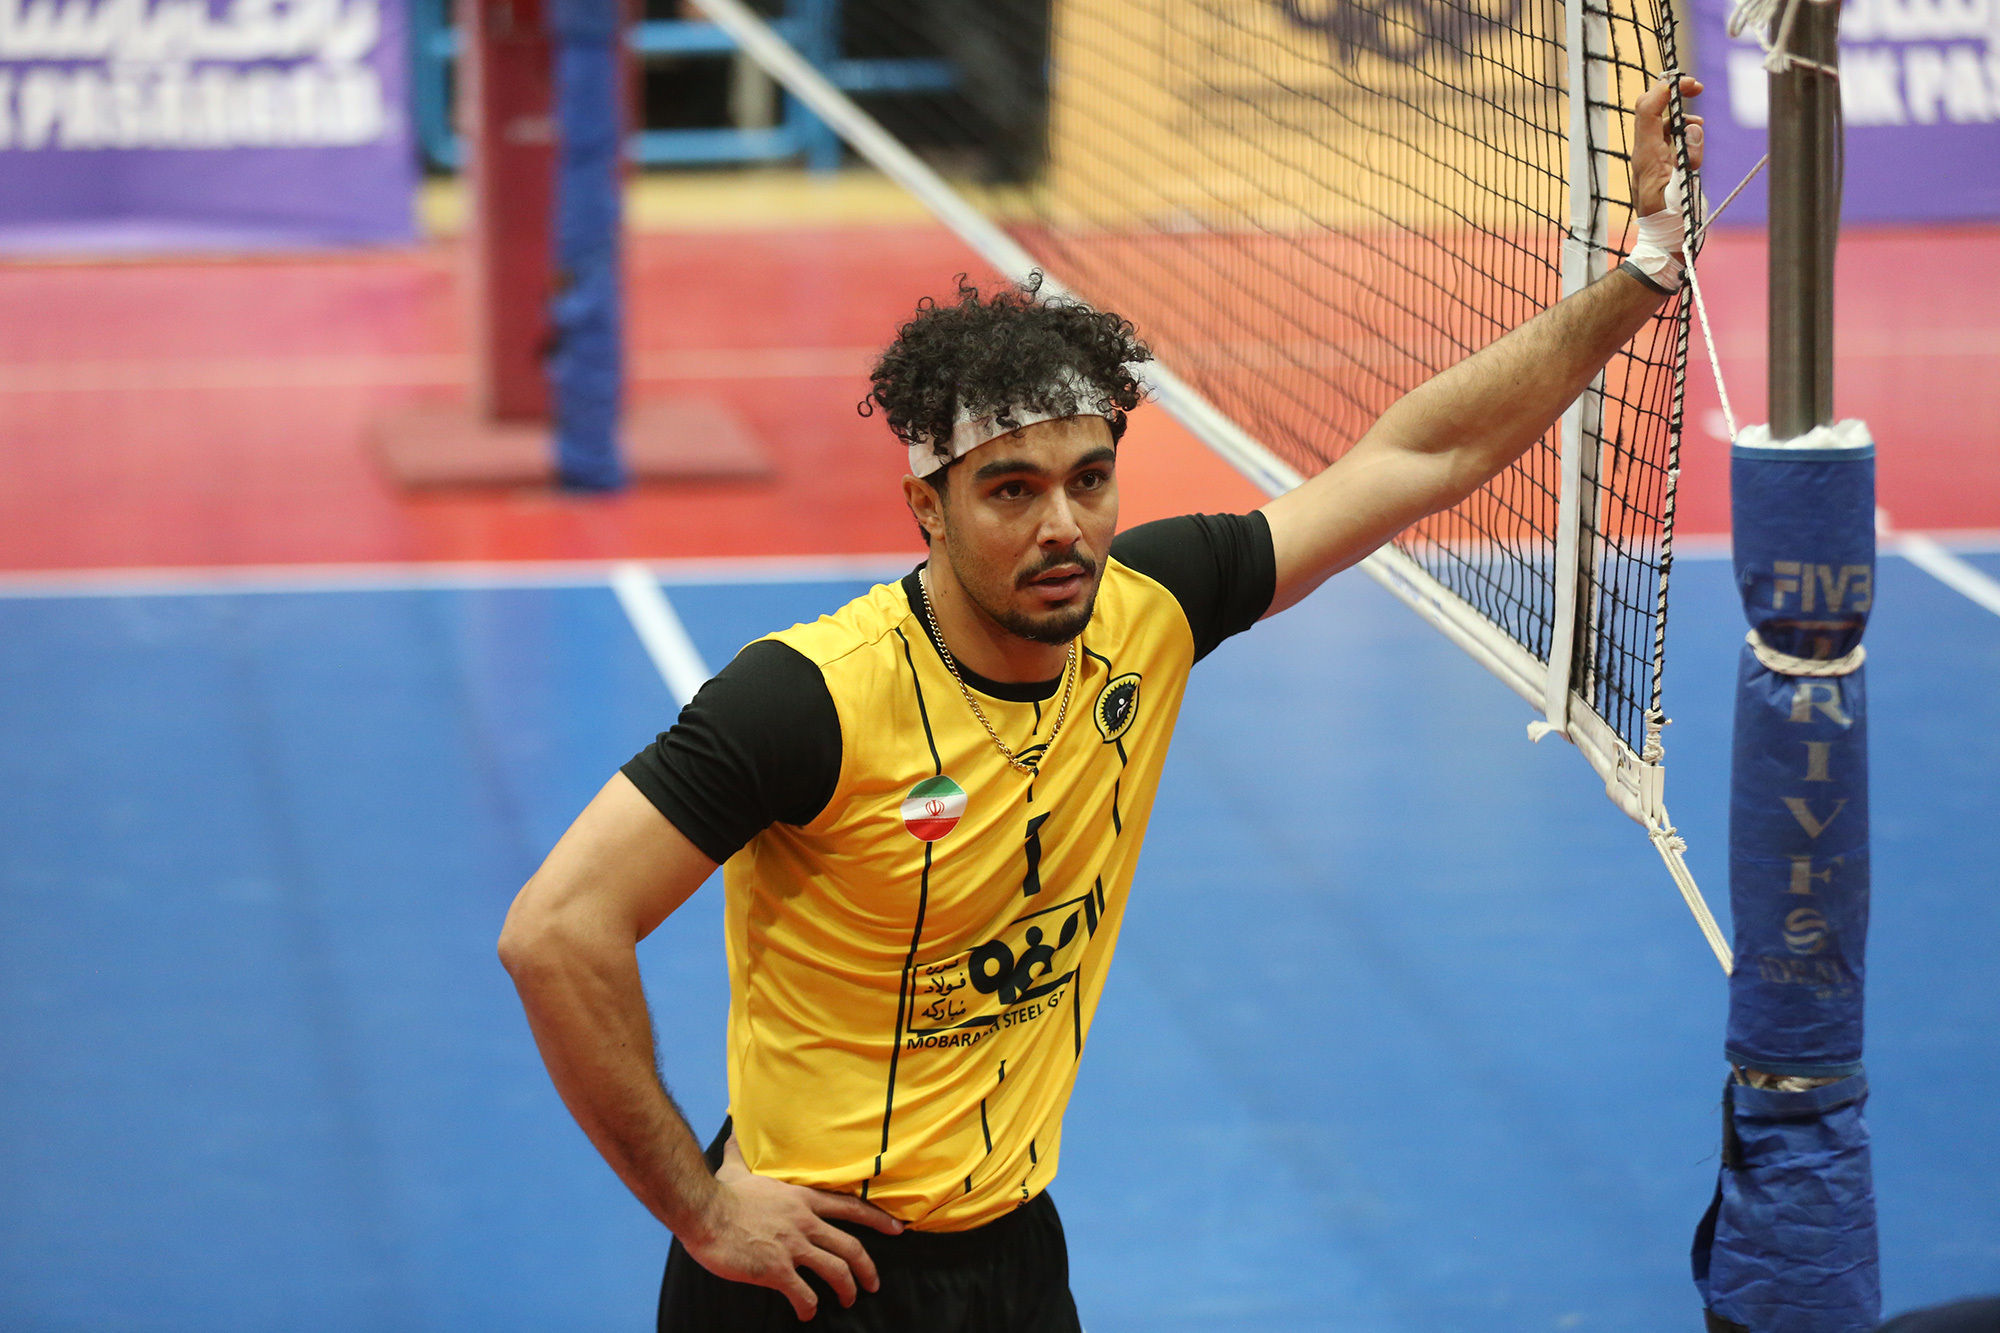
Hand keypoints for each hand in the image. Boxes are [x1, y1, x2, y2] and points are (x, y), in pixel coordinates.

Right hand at [681, 1136, 905, 1321]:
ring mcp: (793, 1247)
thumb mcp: (738, 1167)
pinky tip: (806, 1312)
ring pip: (836, 1271)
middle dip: (867, 1268)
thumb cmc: (720, 1192)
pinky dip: (809, 1306)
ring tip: (847, 1300)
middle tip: (873, 1283)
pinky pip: (804, 1293)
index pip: (850, 1207)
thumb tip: (735, 1127)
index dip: (877, 1219)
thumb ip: (743, 1151)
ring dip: (846, 1290)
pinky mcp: (777, 1270)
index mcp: (802, 1199)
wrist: (704, 1212)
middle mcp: (805, 1223)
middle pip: (851, 1247)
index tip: (896, 1228)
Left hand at [1633, 75, 1705, 216]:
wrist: (1665, 239)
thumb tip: (1693, 129)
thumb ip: (1688, 159)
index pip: (1646, 112)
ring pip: (1664, 121)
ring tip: (1699, 132)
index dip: (1663, 91)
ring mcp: (1652, 156)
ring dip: (1684, 117)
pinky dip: (1685, 131)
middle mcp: (1645, 153)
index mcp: (1645, 157)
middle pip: (1650, 108)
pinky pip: (1670, 136)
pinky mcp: (1661, 162)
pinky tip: (1696, 139)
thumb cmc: (1672, 220)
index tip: (1684, 82)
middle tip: (1696, 86)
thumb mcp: (1682, 191)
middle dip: (1672, 93)